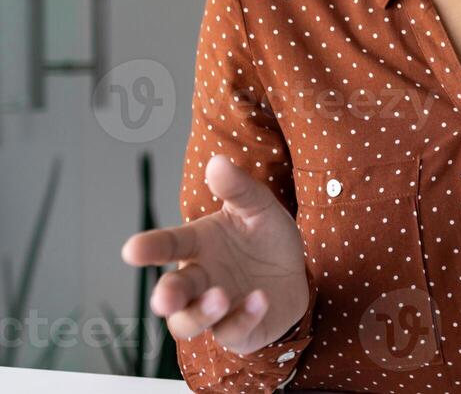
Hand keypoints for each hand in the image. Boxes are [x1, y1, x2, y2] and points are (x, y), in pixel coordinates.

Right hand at [121, 154, 308, 354]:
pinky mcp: (237, 332)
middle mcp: (199, 279)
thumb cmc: (265, 239)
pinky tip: (260, 299)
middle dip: (166, 296)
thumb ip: (238, 189)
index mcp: (197, 245)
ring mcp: (215, 309)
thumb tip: (217, 162)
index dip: (149, 247)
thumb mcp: (258, 207)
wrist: (296, 273)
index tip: (132, 249)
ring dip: (200, 313)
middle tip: (166, 298)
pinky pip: (233, 332)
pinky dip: (243, 318)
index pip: (167, 244)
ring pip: (189, 322)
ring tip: (220, 297)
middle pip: (171, 292)